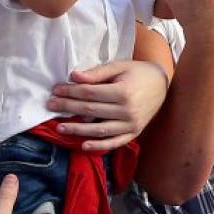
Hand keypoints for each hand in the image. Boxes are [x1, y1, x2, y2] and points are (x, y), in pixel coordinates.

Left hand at [49, 60, 168, 151]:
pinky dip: (99, 146)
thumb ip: (96, 73)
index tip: (55, 90)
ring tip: (60, 127)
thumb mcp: (119, 67)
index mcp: (123, 92)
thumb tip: (73, 76)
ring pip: (99, 130)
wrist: (163, 85)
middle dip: (68, 107)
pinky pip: (114, 142)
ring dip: (78, 129)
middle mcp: (127, 111)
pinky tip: (83, 145)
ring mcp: (131, 124)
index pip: (89, 93)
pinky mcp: (134, 132)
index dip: (70, 92)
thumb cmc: (138, 73)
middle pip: (91, 110)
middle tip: (50, 105)